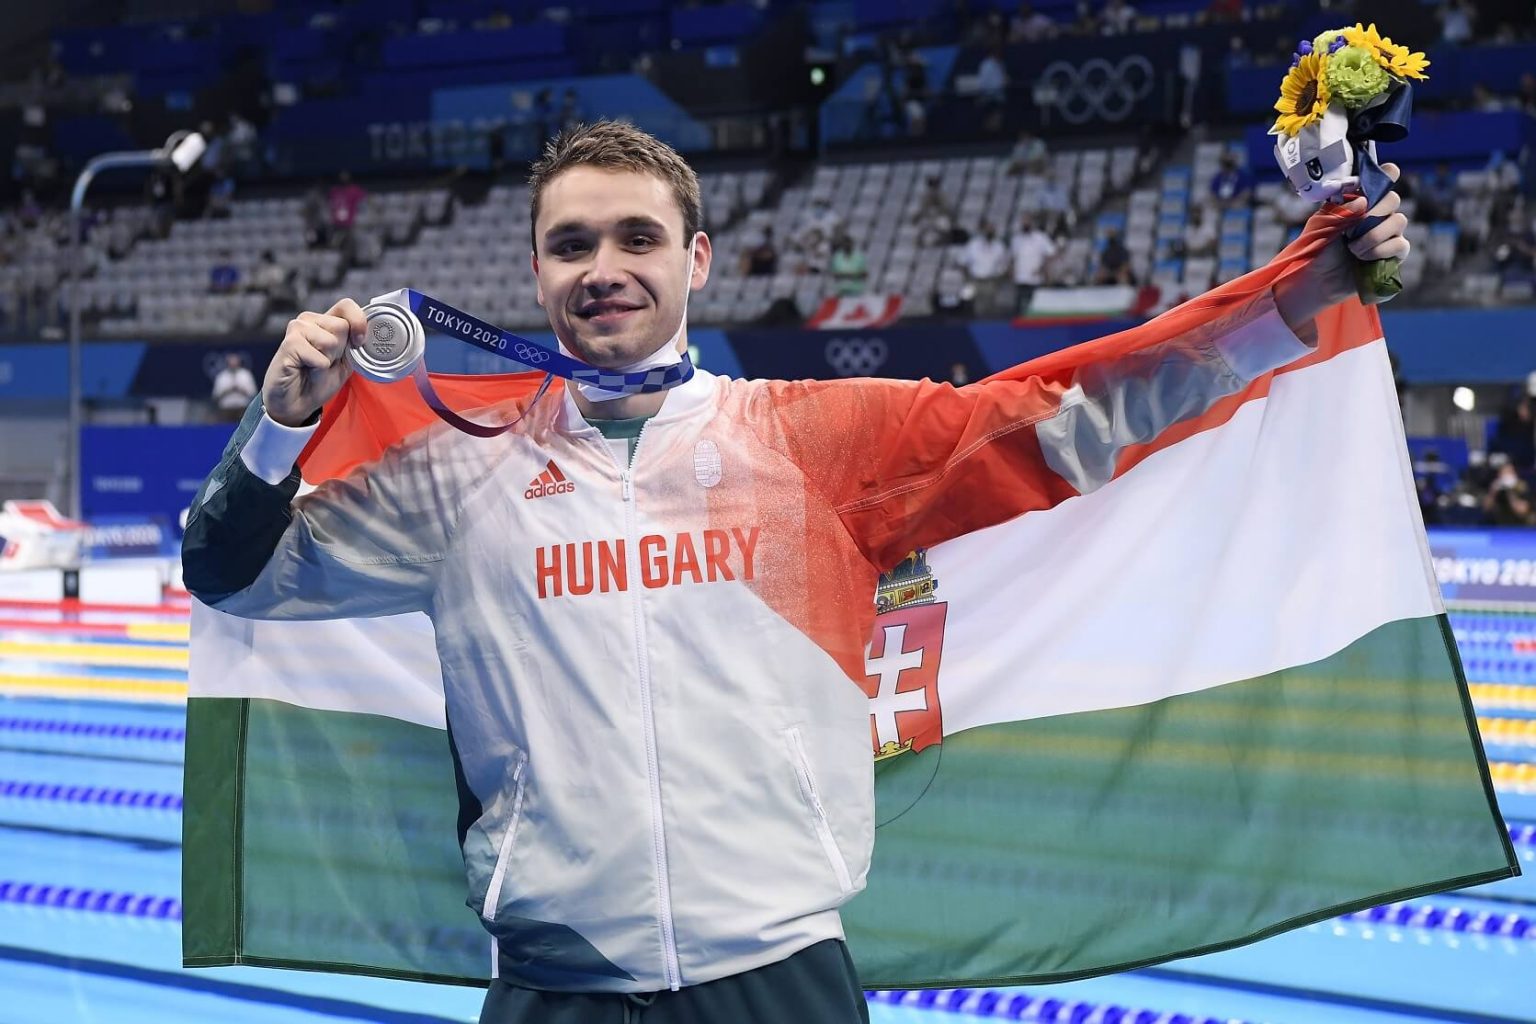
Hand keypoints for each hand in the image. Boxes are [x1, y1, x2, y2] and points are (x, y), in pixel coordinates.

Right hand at [262, 298, 365, 427]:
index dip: (358, 322)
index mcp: (325, 322)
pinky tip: (304, 370)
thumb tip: (365, 334)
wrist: (296, 403)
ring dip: (328, 361)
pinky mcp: (289, 344)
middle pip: (342, 326)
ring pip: (331, 341)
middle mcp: (309, 320)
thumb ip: (354, 345)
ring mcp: (297, 329)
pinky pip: (318, 356)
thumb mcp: (345, 362)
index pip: (346, 305)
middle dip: (340, 351)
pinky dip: (318, 369)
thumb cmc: (318, 381)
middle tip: (325, 363)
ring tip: (313, 367)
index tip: (358, 343)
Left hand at [1274, 163, 1410, 332]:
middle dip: (1376, 211)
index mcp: (1361, 200)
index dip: (1387, 173)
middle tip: (1355, 228)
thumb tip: (1364, 202)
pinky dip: (1381, 250)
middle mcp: (1378, 213)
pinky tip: (1364, 258)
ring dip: (1374, 235)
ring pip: (1399, 221)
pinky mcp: (1394, 253)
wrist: (1318, 280)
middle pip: (1393, 199)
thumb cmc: (1318, 249)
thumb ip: (1341, 211)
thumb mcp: (1321, 225)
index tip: (1386, 173)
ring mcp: (1389, 233)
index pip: (1383, 178)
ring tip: (1353, 249)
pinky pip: (1401, 244)